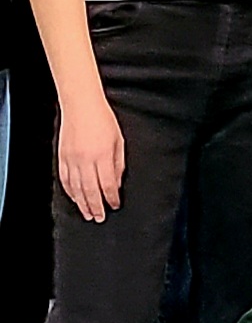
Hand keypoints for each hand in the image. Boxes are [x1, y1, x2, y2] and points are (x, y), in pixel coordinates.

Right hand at [58, 95, 125, 222]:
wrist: (81, 105)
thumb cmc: (103, 121)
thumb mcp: (119, 143)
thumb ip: (118, 166)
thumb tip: (116, 184)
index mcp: (102, 157)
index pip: (107, 185)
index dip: (111, 198)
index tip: (114, 206)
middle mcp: (85, 160)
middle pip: (90, 190)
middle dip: (96, 207)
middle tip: (99, 218)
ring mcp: (71, 159)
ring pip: (75, 187)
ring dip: (82, 203)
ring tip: (87, 214)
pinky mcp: (62, 156)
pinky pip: (64, 178)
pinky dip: (69, 191)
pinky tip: (74, 198)